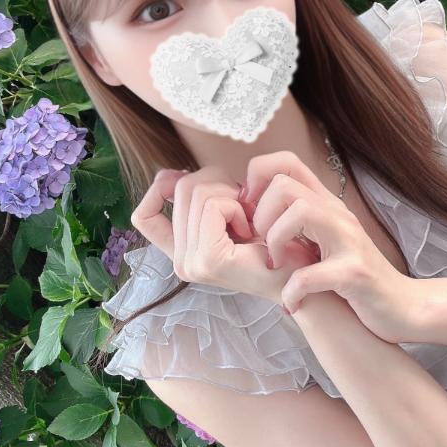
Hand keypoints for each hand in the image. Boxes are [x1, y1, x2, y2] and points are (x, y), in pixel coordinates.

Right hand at [129, 166, 319, 305]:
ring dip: (230, 196)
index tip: (189, 183)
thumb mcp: (229, 212)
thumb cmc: (274, 240)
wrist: (303, 273)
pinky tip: (252, 228)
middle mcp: (181, 263)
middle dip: (217, 184)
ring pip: (198, 193)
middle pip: (182, 189)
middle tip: (243, 209)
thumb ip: (197, 196)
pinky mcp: (208, 260)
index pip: (144, 216)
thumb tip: (169, 173)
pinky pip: (214, 206)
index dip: (159, 190)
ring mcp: (191, 264)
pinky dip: (236, 206)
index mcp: (181, 253)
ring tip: (249, 221)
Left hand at [242, 150, 419, 342]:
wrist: (401, 306)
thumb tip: (251, 210)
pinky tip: (292, 302)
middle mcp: (337, 214)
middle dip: (260, 215)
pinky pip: (309, 274)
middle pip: (284, 184)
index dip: (257, 178)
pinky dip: (292, 291)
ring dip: (274, 241)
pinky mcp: (354, 273)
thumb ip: (296, 222)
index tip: (249, 210)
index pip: (287, 162)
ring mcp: (348, 241)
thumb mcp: (324, 239)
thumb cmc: (353, 275)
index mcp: (326, 204)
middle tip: (262, 244)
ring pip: (299, 212)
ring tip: (276, 265)